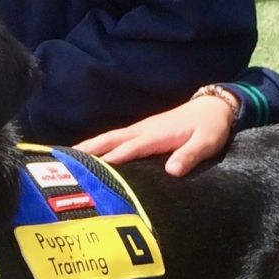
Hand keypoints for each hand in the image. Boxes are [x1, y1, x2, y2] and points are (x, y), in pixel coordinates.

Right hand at [73, 96, 233, 176]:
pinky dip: (101, 144)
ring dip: (90, 146)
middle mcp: (144, 130)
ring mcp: (142, 129)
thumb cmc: (210, 128)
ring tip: (68, 158)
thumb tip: (171, 171)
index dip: (111, 159)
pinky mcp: (143, 131)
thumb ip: (189, 156)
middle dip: (89, 149)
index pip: (129, 148)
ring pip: (110, 137)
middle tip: (64, 161)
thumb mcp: (206, 143)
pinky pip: (117, 138)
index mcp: (156, 134)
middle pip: (111, 139)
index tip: (91, 169)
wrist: (214, 107)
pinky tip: (91, 153)